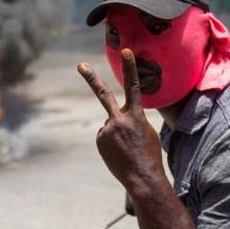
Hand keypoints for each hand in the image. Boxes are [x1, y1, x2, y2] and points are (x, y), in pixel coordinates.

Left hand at [78, 49, 165, 192]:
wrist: (142, 178)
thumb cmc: (149, 155)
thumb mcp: (147, 132)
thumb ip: (132, 119)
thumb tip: (115, 119)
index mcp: (136, 116)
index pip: (133, 87)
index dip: (130, 68)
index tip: (126, 51)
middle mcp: (118, 120)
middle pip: (103, 94)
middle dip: (91, 78)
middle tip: (80, 65)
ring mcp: (106, 130)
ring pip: (109, 125)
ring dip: (116, 135)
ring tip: (125, 149)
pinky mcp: (100, 140)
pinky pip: (104, 136)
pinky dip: (110, 142)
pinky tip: (118, 153)